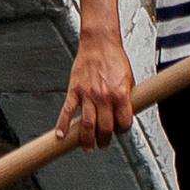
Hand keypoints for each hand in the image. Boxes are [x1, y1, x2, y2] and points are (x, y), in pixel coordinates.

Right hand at [57, 29, 136, 149]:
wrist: (99, 42)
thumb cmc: (115, 59)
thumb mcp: (128, 79)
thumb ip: (126, 99)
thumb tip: (124, 115)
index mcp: (120, 94)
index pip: (123, 123)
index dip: (122, 130)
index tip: (119, 131)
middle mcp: (104, 96)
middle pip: (105, 128)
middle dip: (105, 140)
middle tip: (103, 144)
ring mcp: (88, 94)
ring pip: (87, 124)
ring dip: (87, 140)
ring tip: (88, 148)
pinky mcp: (75, 90)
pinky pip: (67, 111)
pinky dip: (62, 124)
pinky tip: (61, 136)